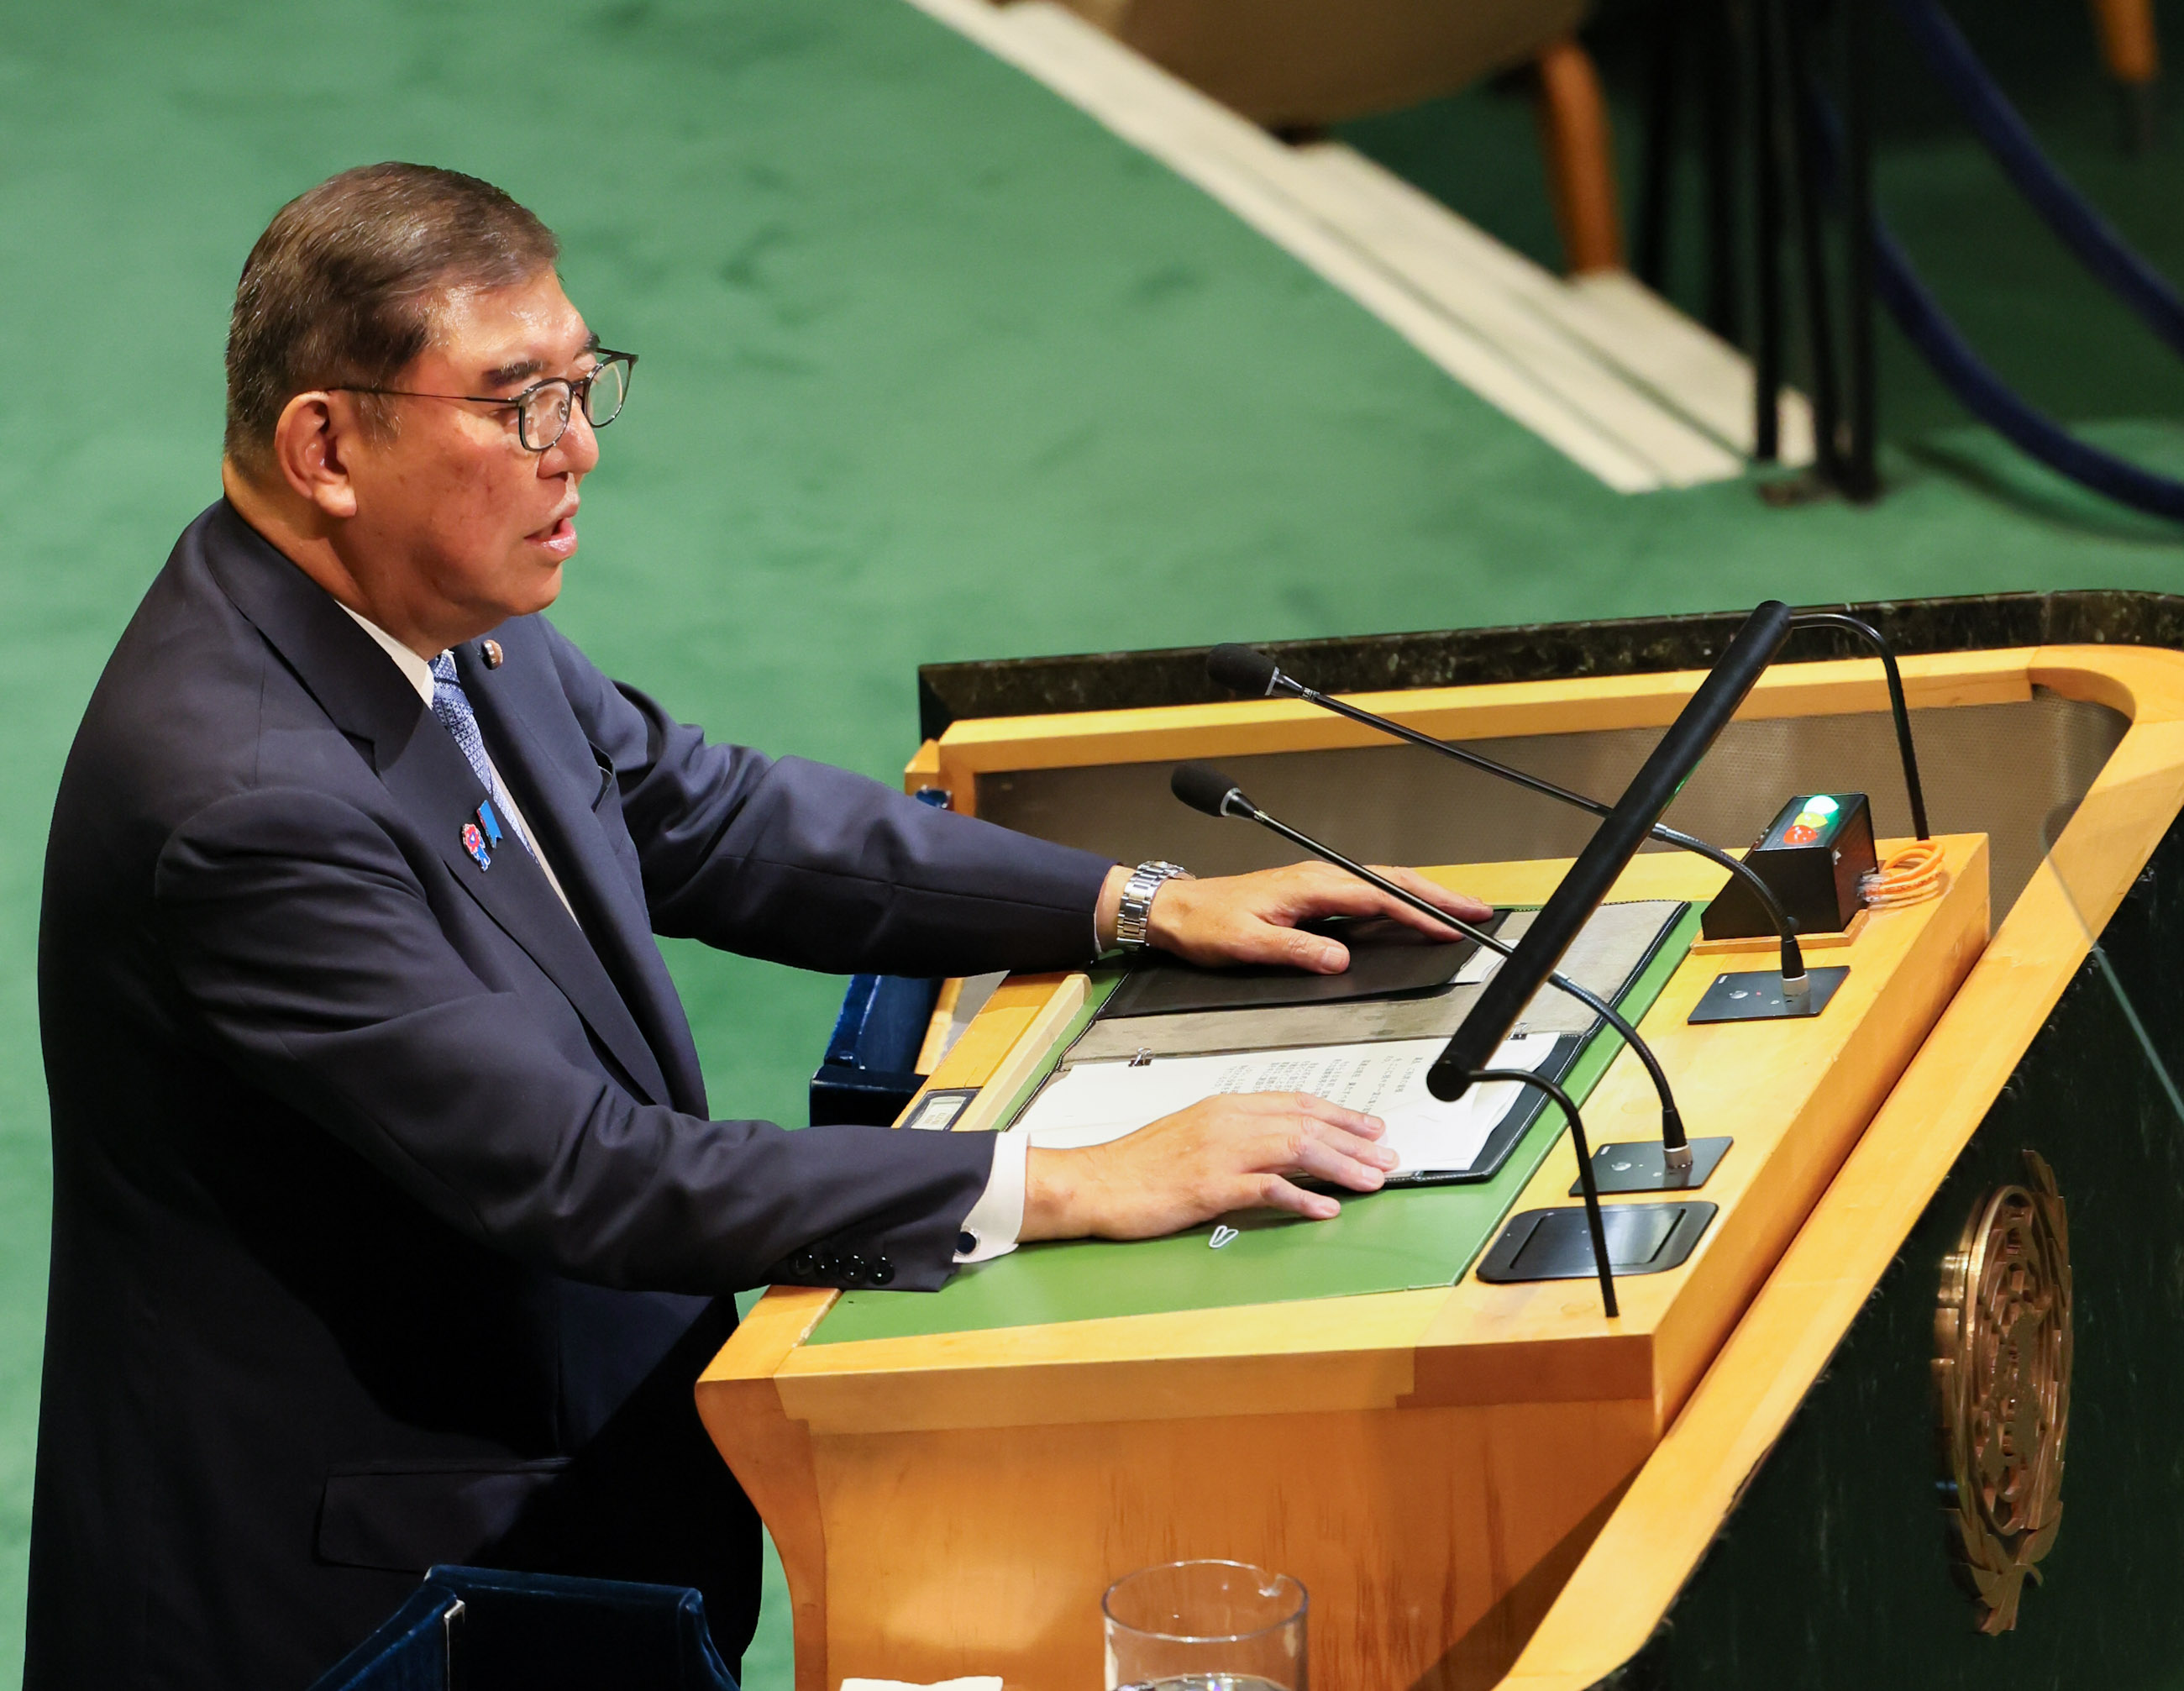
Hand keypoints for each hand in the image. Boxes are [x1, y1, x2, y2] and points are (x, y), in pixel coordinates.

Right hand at [1020, 1092, 1396, 1239]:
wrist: (1092, 1182)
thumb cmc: (1136, 1167)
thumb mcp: (1190, 1138)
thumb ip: (1232, 1138)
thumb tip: (1273, 1151)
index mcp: (1225, 1108)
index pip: (1296, 1104)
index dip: (1340, 1115)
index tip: (1370, 1127)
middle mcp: (1228, 1122)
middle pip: (1306, 1123)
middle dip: (1354, 1140)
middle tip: (1387, 1155)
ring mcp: (1220, 1153)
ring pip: (1296, 1149)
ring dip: (1340, 1165)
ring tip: (1371, 1180)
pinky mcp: (1210, 1186)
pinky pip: (1267, 1188)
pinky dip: (1302, 1197)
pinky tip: (1325, 1207)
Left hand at [1097, 860, 1490, 972]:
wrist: (1175, 909)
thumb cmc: (1204, 922)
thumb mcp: (1247, 943)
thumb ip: (1296, 951)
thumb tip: (1338, 960)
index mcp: (1309, 886)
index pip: (1377, 896)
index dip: (1418, 911)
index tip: (1449, 925)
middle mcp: (1317, 879)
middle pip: (1391, 881)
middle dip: (1438, 895)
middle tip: (1478, 911)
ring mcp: (1316, 885)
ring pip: (1382, 884)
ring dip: (1422, 895)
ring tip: (1457, 911)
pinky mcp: (1311, 896)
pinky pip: (1366, 893)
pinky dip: (1396, 900)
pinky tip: (1409, 913)